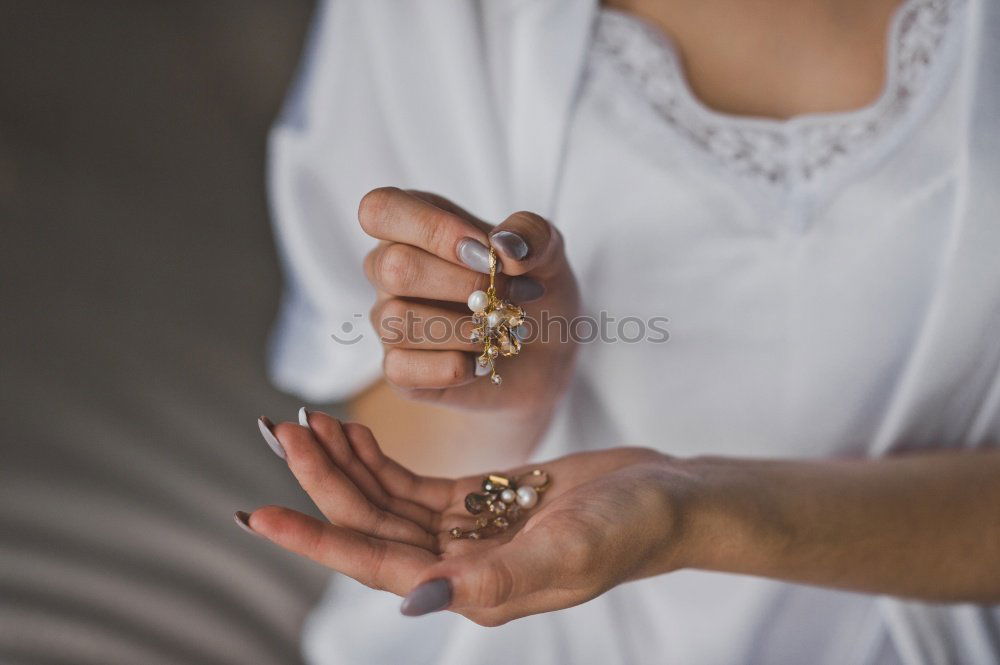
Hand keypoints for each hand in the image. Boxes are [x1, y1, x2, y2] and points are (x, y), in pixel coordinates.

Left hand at [239, 411, 694, 625]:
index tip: (258, 511)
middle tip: (281, 429)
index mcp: (471, 588)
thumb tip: (416, 599)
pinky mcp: (478, 502)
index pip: (373, 563)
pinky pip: (411, 484)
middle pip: (369, 524)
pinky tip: (355, 430)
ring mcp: (465, 533)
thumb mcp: (568, 551)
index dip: (315, 536)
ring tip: (307, 421)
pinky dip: (379, 458)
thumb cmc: (630, 528)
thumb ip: (493, 578)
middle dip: (322, 479)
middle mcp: (457, 566)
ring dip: (345, 463)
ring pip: (384, 501)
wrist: (666, 498)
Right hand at [359, 187, 579, 411]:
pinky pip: (400, 368)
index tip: (484, 251)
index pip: (380, 209)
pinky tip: (480, 362)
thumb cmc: (532, 291)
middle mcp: (389, 270)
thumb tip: (503, 245)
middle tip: (509, 294)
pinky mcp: (398, 368)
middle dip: (462, 284)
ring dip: (462, 328)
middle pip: (392, 267)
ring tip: (497, 330)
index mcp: (414, 225)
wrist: (547, 356)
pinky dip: (452, 367)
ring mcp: (388, 320)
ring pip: (396, 319)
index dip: (430, 228)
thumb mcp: (547, 252)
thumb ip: (531, 234)